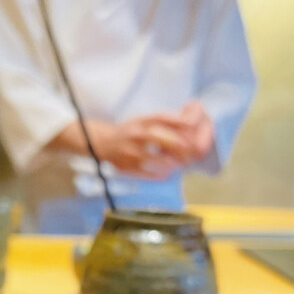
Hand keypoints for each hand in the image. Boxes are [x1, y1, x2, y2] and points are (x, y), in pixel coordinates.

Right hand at [46, 102, 214, 179]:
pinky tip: (168, 175)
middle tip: (190, 151)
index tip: (191, 126)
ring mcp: (129, 152)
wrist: (102, 144)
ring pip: (151, 157)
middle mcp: (134, 135)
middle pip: (156, 136)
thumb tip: (189, 125)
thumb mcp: (143, 122)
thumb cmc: (130, 133)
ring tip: (181, 165)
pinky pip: (145, 173)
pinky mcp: (126, 167)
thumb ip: (163, 123)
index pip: (160, 118)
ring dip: (169, 162)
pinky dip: (158, 175)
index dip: (176, 121)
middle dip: (175, 143)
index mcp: (140, 121)